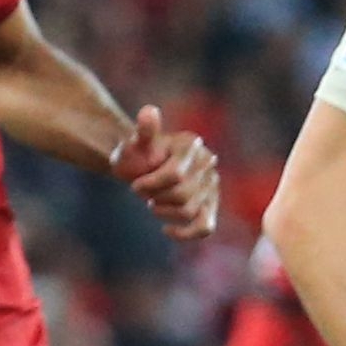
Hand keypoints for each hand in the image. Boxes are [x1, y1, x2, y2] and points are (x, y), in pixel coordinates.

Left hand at [112, 104, 219, 239]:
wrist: (140, 166)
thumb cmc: (136, 154)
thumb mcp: (135, 143)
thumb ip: (144, 131)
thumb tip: (148, 112)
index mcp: (191, 145)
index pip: (176, 175)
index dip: (151, 185)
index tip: (134, 185)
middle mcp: (207, 163)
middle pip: (183, 195)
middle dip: (157, 198)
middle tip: (142, 193)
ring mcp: (211, 185)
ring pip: (190, 211)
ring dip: (165, 212)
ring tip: (153, 202)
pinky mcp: (210, 205)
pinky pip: (205, 226)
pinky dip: (186, 232)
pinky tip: (166, 230)